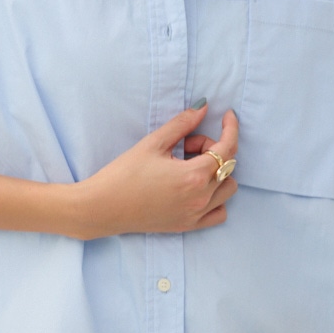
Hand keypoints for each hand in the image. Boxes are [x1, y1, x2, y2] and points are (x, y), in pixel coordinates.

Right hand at [76, 103, 238, 239]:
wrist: (103, 207)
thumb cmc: (124, 173)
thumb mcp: (153, 143)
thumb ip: (182, 124)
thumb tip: (203, 107)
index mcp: (193, 176)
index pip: (226, 148)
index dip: (230, 128)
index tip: (228, 116)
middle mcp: (200, 198)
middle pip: (227, 166)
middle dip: (213, 149)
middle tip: (185, 145)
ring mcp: (196, 215)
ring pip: (228, 189)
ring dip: (217, 173)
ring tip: (189, 166)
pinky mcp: (188, 226)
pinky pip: (219, 213)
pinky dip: (216, 198)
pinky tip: (197, 188)